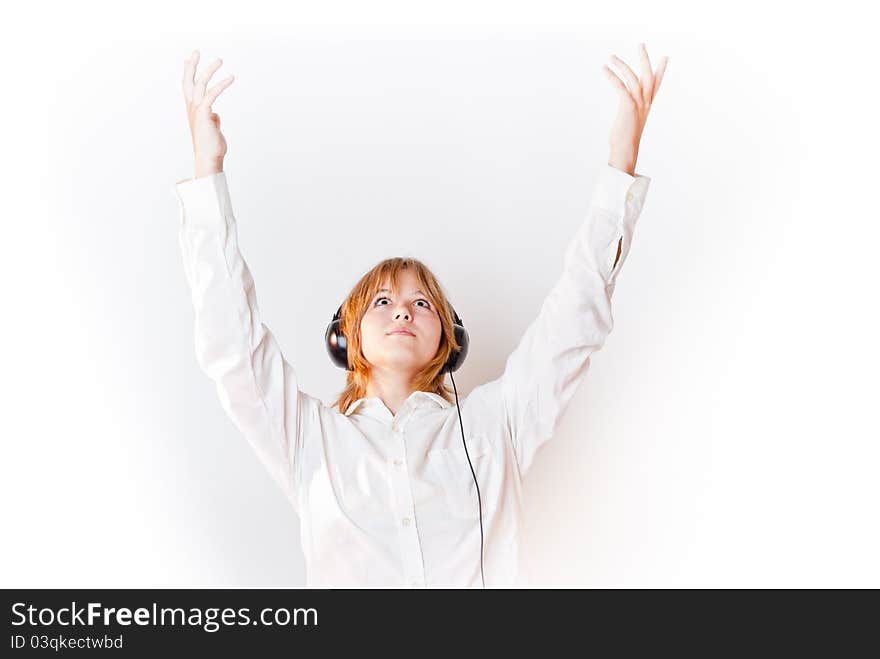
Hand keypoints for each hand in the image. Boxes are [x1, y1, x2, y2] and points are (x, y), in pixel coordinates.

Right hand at [181, 50, 234, 175]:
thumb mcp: (212, 129)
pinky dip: (221, 84)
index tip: (188, 60)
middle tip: (197, 51)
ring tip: (220, 60)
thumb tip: (215, 114)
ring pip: (200, 84)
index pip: (187, 87)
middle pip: (188, 81)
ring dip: (210, 70)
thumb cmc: (212, 146)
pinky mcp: (204, 114)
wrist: (209, 157)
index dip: (188, 73)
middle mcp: (192, 108)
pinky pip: (212, 94)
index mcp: (193, 110)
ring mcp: (197, 110)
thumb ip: (212, 119)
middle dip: (192, 65)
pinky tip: (230, 77)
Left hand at [602, 43, 667, 175]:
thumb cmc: (624, 141)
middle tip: (641, 44)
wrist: (625, 151)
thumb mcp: (630, 123)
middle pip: (648, 76)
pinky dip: (612, 76)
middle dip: (644, 59)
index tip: (665, 57)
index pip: (656, 85)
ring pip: (632, 78)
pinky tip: (604, 69)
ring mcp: (637, 104)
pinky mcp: (628, 106)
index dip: (661, 70)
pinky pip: (620, 86)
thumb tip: (625, 114)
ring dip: (621, 65)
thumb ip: (630, 115)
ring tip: (610, 57)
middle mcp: (645, 103)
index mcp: (647, 106)